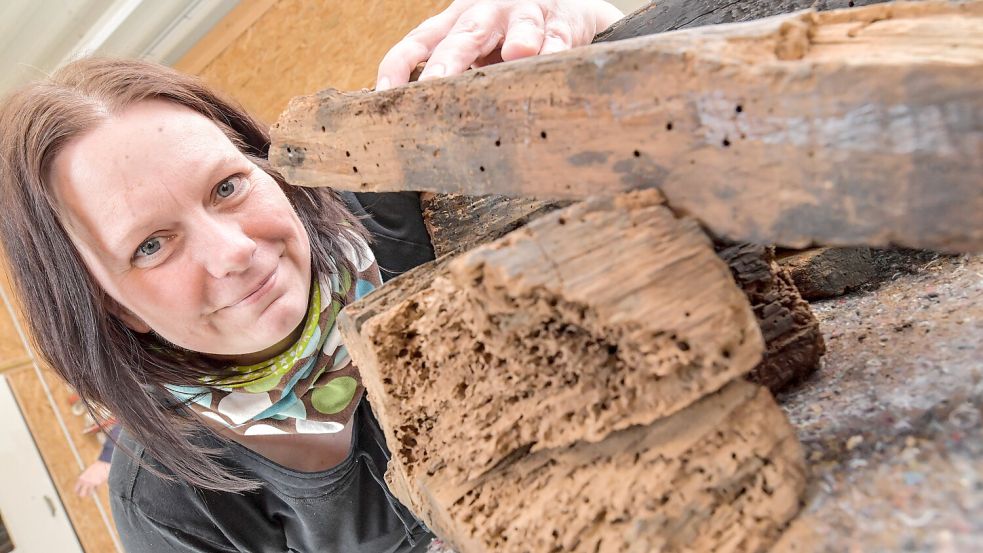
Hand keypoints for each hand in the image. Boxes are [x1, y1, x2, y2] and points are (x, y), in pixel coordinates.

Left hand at [74, 461, 110, 496]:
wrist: (102, 464)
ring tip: (92, 489)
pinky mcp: (98, 484)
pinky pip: (97, 489)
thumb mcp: (86, 473)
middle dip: (83, 495)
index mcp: (80, 479)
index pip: (76, 489)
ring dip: (90, 492)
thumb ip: (84, 480)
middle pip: (82, 494)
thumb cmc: (94, 468)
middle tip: (85, 494)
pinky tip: (99, 482)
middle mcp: (85, 482)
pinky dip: (97, 488)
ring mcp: (92, 483)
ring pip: (89, 493)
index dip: (77, 492)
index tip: (78, 493)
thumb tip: (82, 488)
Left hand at [376, 0, 623, 89]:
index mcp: (456, 22)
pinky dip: (556, 47)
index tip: (383, 93)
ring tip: (517, 52)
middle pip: (464, 35)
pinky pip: (558, 35)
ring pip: (520, 23)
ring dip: (519, 37)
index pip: (419, 40)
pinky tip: (552, 58)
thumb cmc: (506, 36)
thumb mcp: (473, 49)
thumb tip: (413, 122)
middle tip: (435, 84)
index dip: (399, 64)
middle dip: (449, 60)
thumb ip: (452, 76)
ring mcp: (525, 14)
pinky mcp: (562, 21)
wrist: (562, 7)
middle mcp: (486, 14)